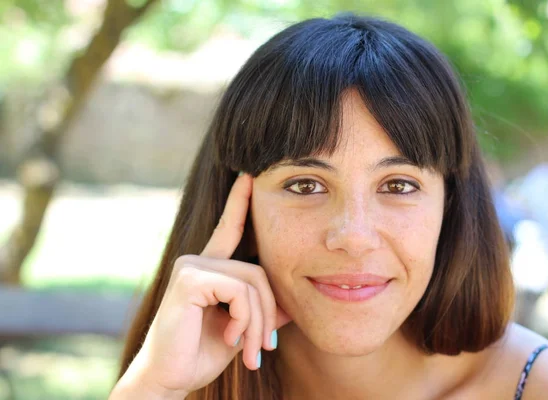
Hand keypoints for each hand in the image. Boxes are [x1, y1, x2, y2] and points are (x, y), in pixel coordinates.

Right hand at [110, 173, 291, 398]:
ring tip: (251, 352)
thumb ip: (262, 311)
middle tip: (264, 349)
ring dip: (258, 323)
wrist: (170, 380)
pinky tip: (231, 338)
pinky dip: (243, 319)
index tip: (249, 175)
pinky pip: (238, 291)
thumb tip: (292, 303)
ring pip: (251, 282)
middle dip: (268, 314)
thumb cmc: (201, 355)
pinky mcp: (189, 280)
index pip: (228, 229)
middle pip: (258, 272)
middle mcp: (197, 261)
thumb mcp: (241, 330)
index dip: (239, 202)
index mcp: (209, 269)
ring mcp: (191, 267)